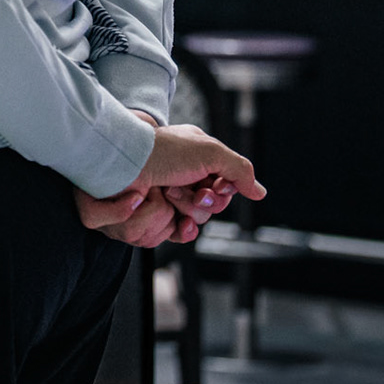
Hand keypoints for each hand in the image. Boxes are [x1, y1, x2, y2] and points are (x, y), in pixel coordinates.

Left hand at [77, 123, 263, 247]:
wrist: (125, 162)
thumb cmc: (164, 150)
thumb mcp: (210, 151)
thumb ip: (239, 170)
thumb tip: (259, 192)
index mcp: (199, 159)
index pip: (226, 187)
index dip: (223, 192)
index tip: (215, 186)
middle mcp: (185, 178)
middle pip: (211, 207)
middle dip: (201, 200)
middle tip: (185, 187)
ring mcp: (169, 196)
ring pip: (195, 219)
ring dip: (184, 206)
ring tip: (167, 190)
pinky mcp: (154, 213)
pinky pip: (176, 233)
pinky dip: (177, 228)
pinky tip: (177, 222)